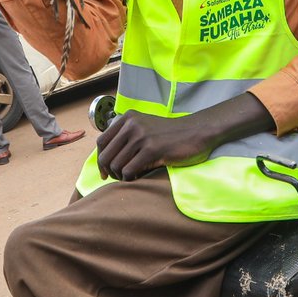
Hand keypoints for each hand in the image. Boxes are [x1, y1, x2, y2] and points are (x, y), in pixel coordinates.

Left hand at [96, 111, 213, 181]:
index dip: (101, 160)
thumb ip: (127, 136)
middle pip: (106, 155)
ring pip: (116, 164)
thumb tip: (107, 160)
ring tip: (131, 177)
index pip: (101, 142)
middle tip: (118, 178)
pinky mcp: (152, 149)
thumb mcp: (145, 127)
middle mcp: (131, 124)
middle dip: (109, 171)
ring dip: (120, 176)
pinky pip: (129, 170)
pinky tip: (137, 178)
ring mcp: (141, 136)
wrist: (196, 131)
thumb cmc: (170, 135)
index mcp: (127, 118)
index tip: (105, 172)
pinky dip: (130, 178)